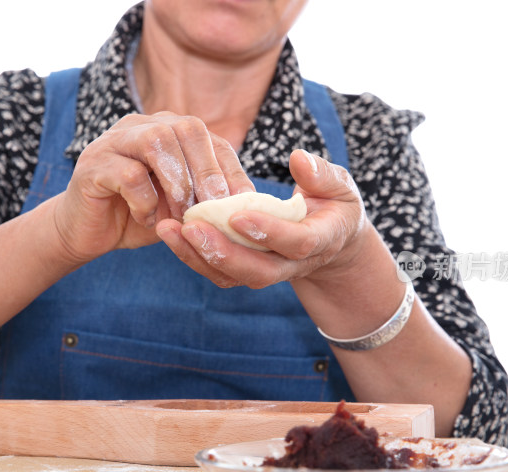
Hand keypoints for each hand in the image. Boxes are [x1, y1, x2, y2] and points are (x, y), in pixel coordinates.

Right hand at [51, 112, 252, 264]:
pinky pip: (128, 173)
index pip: (210, 138)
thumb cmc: (140, 216)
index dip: (230, 170)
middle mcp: (144, 126)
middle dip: (207, 171)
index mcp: (169, 131)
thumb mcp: (181, 206)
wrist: (88, 231)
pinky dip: (145, 201)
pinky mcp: (93, 164)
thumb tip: (248, 203)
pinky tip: (147, 220)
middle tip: (213, 208)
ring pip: (158, 142)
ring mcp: (115, 140)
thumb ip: (207, 197)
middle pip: (188, 128)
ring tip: (181, 216)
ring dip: (178, 184)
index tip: (241, 204)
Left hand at [156, 149, 369, 288]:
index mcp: (320, 241)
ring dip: (197, 256)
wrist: (330, 238)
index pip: (295, 243)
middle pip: (257, 271)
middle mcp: (292, 265)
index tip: (237, 214)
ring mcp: (267, 272)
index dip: (268, 232)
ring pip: (231, 276)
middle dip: (222, 252)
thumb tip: (298, 159)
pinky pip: (217, 271)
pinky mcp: (245, 271)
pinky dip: (191, 256)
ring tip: (168, 229)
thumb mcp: (339, 185)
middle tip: (190, 227)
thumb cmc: (333, 202)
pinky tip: (170, 232)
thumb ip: (321, 174)